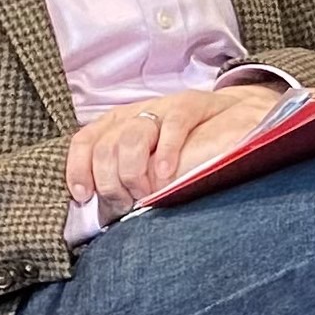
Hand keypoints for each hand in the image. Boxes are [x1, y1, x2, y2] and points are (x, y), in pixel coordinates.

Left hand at [65, 84, 280, 212]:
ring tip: (147, 193)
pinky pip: (171, 125)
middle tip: (129, 203)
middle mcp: (134, 113)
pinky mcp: (191, 103)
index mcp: (116, 125)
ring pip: (131, 137)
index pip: (85, 142)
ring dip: (133, 171)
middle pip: (105, 146)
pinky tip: (166, 173)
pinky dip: (165, 152)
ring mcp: (162, 107)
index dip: (79, 170)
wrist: (235, 116)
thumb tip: (101, 211)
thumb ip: (126, 178)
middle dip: (112, 181)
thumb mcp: (149, 162)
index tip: (85, 196)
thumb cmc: (189, 149)